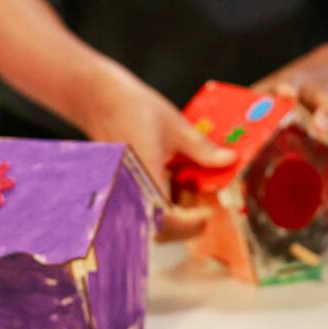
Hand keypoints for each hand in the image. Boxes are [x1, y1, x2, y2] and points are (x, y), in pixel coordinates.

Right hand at [78, 63, 233, 240]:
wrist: (99, 99)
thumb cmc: (133, 107)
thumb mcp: (175, 126)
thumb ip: (202, 149)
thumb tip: (229, 160)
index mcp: (145, 177)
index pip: (166, 219)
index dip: (190, 224)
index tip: (207, 213)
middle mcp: (130, 190)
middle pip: (159, 229)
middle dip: (185, 223)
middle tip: (203, 205)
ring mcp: (124, 191)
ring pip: (150, 221)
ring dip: (173, 214)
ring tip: (186, 188)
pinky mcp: (122, 188)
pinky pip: (142, 208)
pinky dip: (160, 204)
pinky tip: (170, 181)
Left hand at [255, 44, 327, 155]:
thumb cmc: (292, 86)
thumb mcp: (270, 87)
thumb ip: (253, 105)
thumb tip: (223, 137)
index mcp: (294, 82)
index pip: (289, 82)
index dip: (286, 89)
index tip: (288, 93)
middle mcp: (319, 91)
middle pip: (324, 99)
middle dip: (325, 113)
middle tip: (320, 127)